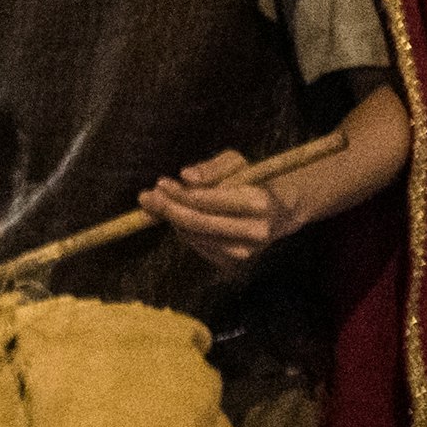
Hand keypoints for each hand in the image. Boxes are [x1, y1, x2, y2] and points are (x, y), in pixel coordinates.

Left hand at [141, 147, 294, 270]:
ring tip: (161, 202)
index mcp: (258, 202)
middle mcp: (254, 231)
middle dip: (168, 208)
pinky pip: (197, 245)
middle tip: (146, 196)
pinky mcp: (233, 263)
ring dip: (173, 219)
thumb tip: (186, 176)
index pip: (208, 201)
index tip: (160, 183)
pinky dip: (184, 230)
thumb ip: (211, 168)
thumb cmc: (253, 181)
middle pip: (197, 222)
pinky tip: (183, 217)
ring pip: (193, 235)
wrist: (280, 213)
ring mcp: (244, 251)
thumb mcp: (236, 164)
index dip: (180, 193)